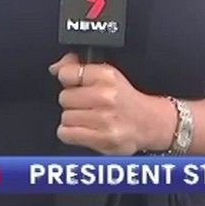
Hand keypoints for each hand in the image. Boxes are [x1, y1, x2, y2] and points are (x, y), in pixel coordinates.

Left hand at [48, 52, 171, 155]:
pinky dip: (71, 133)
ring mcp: (104, 119)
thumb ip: (78, 67)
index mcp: (106, 75)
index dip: (68, 80)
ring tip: (88, 118)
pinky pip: (66, 134)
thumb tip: (55, 68)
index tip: (76, 85)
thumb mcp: (106, 75)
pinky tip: (84, 130)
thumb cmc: (124, 99)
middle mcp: (105, 96)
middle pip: (64, 97)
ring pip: (65, 117)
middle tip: (86, 105)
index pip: (67, 74)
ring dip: (73, 119)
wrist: (149, 123)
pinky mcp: (102, 139)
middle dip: (72, 102)